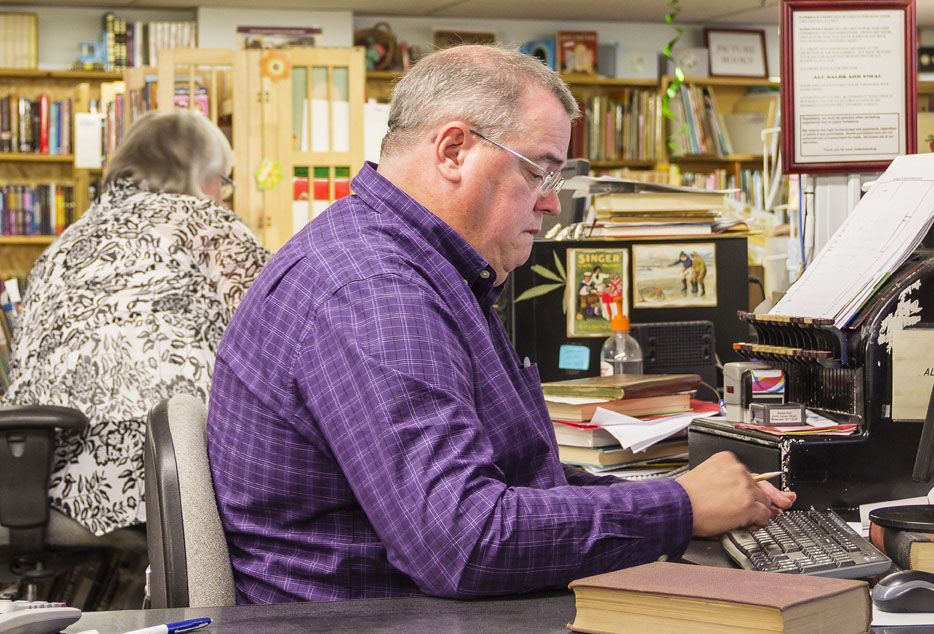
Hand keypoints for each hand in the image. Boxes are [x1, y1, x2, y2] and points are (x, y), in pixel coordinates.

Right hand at [675, 451, 796, 536]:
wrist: (678, 507)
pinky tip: (750, 523)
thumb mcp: (705, 477)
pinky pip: (764, 515)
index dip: (757, 486)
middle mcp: (738, 470)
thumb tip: (746, 492)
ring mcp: (745, 487)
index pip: (750, 474)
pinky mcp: (748, 505)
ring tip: (748, 519)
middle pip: (760, 488)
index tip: (766, 491)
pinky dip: (760, 521)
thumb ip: (727, 482)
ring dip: (760, 512)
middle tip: (780, 505)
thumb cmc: (686, 496)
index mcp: (726, 460)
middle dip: (767, 499)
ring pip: (765, 501)